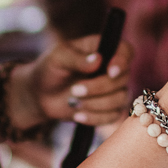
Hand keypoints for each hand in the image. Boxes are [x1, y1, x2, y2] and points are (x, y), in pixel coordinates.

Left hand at [8, 36, 133, 129]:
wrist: (41, 95)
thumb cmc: (50, 69)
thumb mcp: (58, 58)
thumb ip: (76, 58)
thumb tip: (98, 60)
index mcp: (103, 49)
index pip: (126, 51)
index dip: (122, 61)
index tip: (109, 71)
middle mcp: (112, 68)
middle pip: (123, 78)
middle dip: (99, 87)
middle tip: (74, 90)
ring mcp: (113, 90)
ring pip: (120, 99)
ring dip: (96, 104)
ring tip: (73, 103)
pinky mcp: (108, 109)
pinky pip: (112, 116)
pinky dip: (94, 117)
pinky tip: (77, 115)